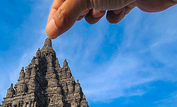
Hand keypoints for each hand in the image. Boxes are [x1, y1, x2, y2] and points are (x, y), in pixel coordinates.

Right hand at [46, 0, 176, 38]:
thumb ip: (66, 14)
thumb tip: (50, 33)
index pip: (61, 0)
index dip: (56, 15)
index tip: (52, 34)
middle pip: (77, 6)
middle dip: (81, 14)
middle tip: (88, 12)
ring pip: (95, 12)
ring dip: (98, 15)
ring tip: (105, 9)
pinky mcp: (126, 0)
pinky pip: (113, 15)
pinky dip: (116, 15)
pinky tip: (123, 7)